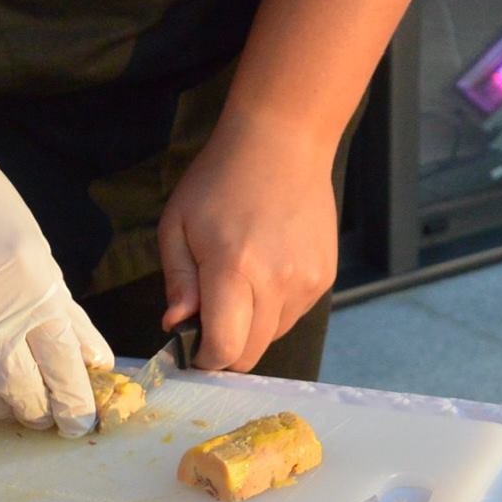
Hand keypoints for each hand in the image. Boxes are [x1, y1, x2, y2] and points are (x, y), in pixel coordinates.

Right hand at [0, 118, 110, 436]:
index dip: (74, 403)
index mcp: (31, 288)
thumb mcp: (37, 256)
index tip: (78, 423)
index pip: (61, 366)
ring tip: (5, 397)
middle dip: (36, 410)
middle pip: (19, 390)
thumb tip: (94, 365)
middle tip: (41, 415)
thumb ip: (64, 314)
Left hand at [158, 114, 339, 372]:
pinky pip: (291, 317)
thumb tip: (177, 326)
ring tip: (239, 286)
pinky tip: (263, 273)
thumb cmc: (220, 180)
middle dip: (225, 350)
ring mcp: (307, 282)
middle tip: (208, 322)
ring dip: (249, 329)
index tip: (191, 348)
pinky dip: (272, 311)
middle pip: (250, 354)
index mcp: (235, 269)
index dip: (204, 359)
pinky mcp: (324, 278)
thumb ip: (178, 282)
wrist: (282, 143)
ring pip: (271, 338)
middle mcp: (277, 282)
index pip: (225, 349)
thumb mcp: (177, 226)